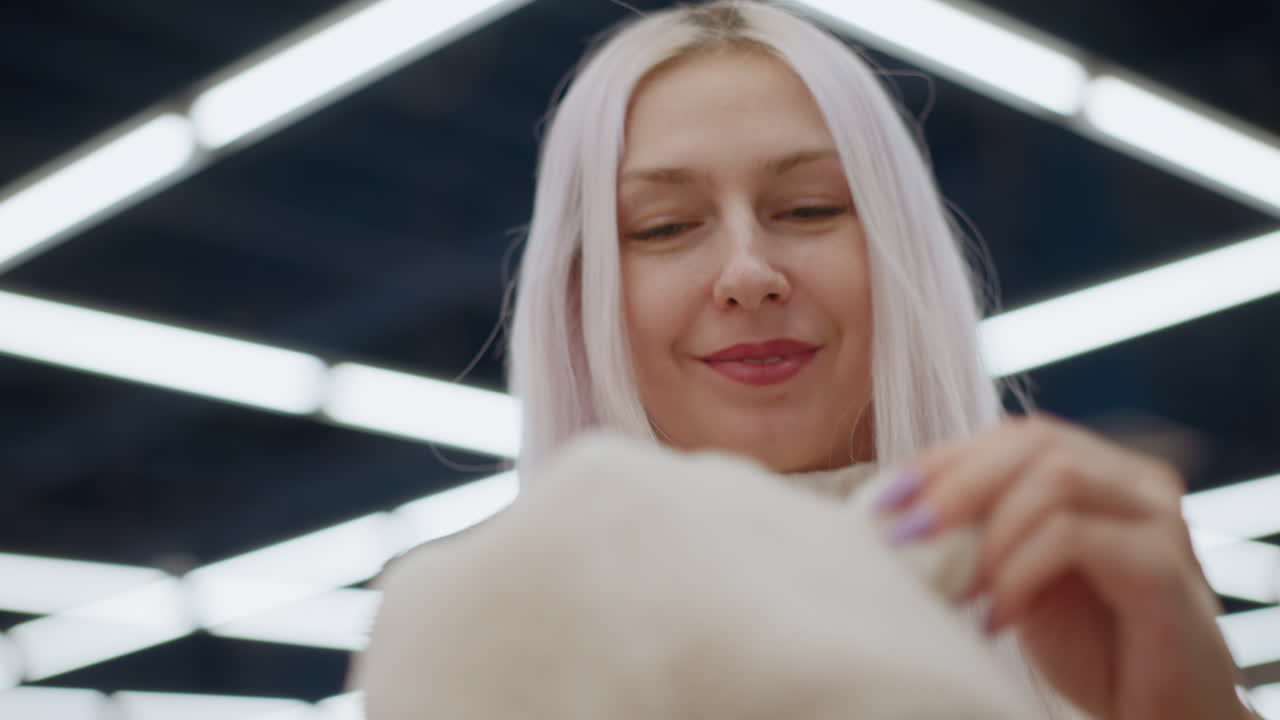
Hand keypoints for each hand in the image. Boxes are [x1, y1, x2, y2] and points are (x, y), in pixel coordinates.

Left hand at [883, 412, 1249, 719]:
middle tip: (907, 536)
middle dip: (956, 485)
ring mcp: (1158, 518)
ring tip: (955, 589)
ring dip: (987, 532)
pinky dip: (1019, 571)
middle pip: (1035, 442)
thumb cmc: (1090, 646)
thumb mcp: (1020, 574)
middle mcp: (1136, 480)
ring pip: (1055, 478)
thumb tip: (896, 508)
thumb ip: (981, 531)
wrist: (1162, 716)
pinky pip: (1075, 537)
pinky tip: (998, 617)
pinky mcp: (1167, 567)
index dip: (945, 459)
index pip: (1016, 435)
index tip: (887, 501)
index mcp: (1102, 470)